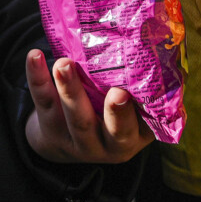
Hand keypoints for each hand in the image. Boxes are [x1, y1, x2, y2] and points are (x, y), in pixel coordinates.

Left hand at [22, 50, 148, 163]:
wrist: (71, 141)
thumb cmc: (113, 119)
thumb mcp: (137, 120)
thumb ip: (149, 99)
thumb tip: (165, 56)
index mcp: (126, 142)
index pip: (129, 131)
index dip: (125, 116)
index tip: (124, 95)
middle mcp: (99, 145)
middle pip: (100, 129)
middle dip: (109, 112)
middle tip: (115, 91)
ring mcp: (71, 137)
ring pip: (70, 115)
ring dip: (68, 89)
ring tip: (64, 63)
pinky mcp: (48, 124)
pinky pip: (42, 100)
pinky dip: (37, 77)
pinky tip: (35, 56)